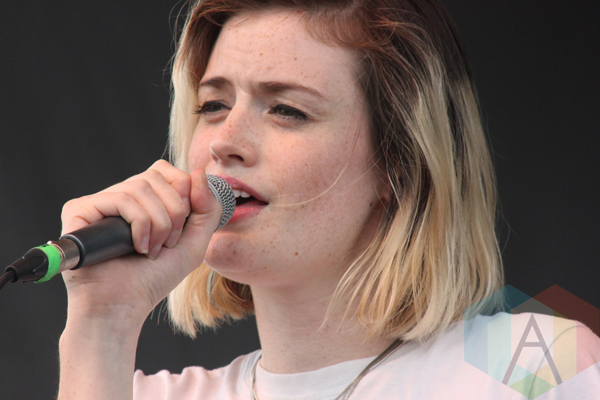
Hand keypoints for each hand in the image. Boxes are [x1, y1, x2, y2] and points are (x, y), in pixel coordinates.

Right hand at [60, 160, 220, 322]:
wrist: (124, 306)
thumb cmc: (155, 278)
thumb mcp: (195, 242)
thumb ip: (207, 208)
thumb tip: (199, 172)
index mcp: (144, 199)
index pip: (169, 172)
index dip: (183, 196)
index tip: (180, 230)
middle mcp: (119, 196)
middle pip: (157, 177)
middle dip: (174, 213)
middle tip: (167, 244)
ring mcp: (98, 202)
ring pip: (141, 187)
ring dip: (158, 223)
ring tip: (150, 250)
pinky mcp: (79, 210)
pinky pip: (121, 199)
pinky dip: (139, 224)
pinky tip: (137, 247)